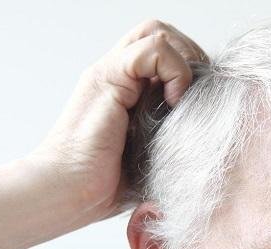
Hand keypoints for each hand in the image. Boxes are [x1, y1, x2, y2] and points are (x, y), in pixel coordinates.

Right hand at [23, 19, 206, 221]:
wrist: (65, 193)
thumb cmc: (100, 187)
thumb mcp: (149, 160)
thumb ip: (170, 141)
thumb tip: (205, 149)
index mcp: (124, 90)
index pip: (163, 51)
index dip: (189, 68)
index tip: (197, 104)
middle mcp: (115, 76)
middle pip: (160, 32)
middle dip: (190, 56)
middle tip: (193, 96)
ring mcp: (109, 74)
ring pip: (157, 32)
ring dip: (183, 61)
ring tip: (182, 99)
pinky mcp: (108, 80)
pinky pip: (152, 49)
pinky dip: (174, 71)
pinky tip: (172, 103)